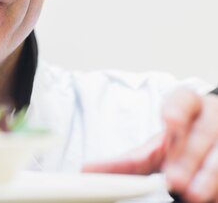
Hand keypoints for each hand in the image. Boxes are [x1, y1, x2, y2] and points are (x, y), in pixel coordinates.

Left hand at [83, 89, 217, 202]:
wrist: (211, 145)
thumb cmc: (178, 143)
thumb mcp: (155, 147)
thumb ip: (127, 160)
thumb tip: (89, 171)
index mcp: (188, 105)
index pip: (184, 99)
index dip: (177, 109)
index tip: (169, 120)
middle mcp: (210, 118)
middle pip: (201, 133)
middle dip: (187, 157)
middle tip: (173, 179)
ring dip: (207, 176)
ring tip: (192, 194)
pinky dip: (217, 186)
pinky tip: (209, 197)